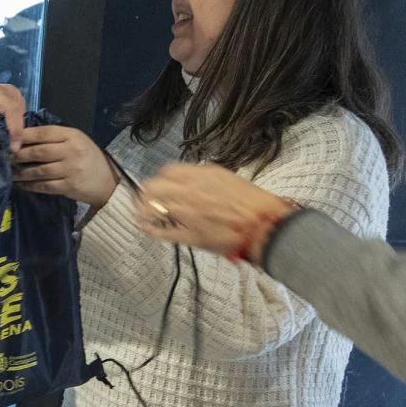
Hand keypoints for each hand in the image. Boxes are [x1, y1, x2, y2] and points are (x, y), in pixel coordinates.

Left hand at [0, 82, 26, 147]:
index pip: (10, 109)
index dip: (15, 129)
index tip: (14, 148)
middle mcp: (6, 91)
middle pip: (20, 113)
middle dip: (19, 133)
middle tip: (12, 151)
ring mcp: (13, 95)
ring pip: (24, 116)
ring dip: (19, 131)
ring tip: (10, 146)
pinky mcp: (17, 101)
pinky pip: (22, 116)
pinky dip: (18, 128)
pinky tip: (11, 139)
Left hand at [13, 124, 118, 205]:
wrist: (107, 182)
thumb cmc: (88, 158)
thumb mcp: (76, 141)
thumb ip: (55, 138)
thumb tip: (24, 136)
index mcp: (72, 135)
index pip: (44, 133)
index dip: (23, 135)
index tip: (8, 139)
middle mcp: (71, 150)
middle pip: (38, 152)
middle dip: (19, 155)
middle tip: (6, 158)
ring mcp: (70, 169)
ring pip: (39, 171)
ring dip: (21, 173)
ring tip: (10, 173)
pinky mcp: (69, 186)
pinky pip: (44, 186)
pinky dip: (30, 186)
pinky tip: (21, 185)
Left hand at [137, 163, 295, 261]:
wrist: (265, 226)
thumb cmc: (253, 204)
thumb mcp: (230, 179)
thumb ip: (208, 176)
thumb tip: (196, 172)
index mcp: (202, 176)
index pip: (167, 171)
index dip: (160, 178)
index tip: (159, 183)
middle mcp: (190, 191)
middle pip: (154, 187)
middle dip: (146, 193)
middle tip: (145, 199)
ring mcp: (187, 214)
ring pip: (153, 208)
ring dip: (144, 210)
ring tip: (141, 214)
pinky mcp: (189, 235)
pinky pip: (162, 232)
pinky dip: (150, 230)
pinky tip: (146, 229)